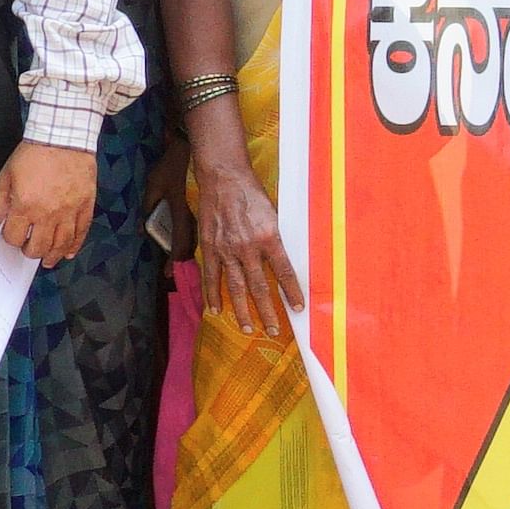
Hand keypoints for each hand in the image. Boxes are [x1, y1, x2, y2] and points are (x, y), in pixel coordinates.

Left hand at [0, 139, 94, 262]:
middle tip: (29, 249)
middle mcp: (48, 213)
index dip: (11, 239)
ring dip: (52, 255)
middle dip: (30, 251)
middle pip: (38, 247)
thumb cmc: (35, 153)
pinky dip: (75, 246)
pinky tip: (68, 252)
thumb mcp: (6, 175)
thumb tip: (1, 221)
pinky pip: (81, 233)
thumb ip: (0, 202)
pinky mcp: (85, 206)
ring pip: (61, 245)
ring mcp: (69, 211)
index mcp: (26, 205)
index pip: (15, 237)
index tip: (13, 236)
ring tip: (47, 259)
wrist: (63, 137)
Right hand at [192, 151, 304, 323]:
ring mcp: (227, 249)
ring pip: (236, 288)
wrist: (225, 178)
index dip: (292, 292)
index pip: (285, 272)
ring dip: (243, 310)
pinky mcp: (211, 247)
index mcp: (269, 237)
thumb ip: (278, 238)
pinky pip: (212, 277)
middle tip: (275, 330)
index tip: (298, 308)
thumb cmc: (253, 193)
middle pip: (260, 287)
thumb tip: (289, 259)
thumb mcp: (275, 214)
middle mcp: (248, 247)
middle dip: (268, 311)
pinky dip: (213, 295)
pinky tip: (216, 310)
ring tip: (248, 328)